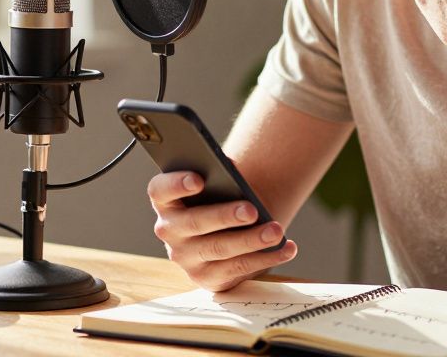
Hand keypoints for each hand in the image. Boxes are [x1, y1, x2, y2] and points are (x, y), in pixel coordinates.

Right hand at [147, 171, 297, 291]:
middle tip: (251, 210)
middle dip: (225, 217)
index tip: (198, 179)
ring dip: (251, 240)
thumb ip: (218, 175)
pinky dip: (265, 258)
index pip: (160, 191)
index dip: (176, 184)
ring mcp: (186, 258)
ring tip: (276, 231)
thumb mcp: (214, 185)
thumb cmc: (218, 199)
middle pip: (193, 223)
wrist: (224, 230)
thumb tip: (231, 167)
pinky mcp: (207, 278)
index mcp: (167, 202)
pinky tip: (285, 248)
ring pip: (219, 249)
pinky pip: (238, 269)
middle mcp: (170, 231)